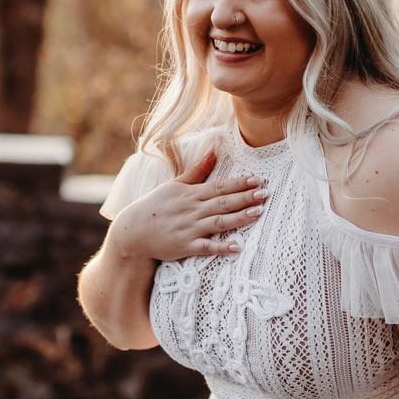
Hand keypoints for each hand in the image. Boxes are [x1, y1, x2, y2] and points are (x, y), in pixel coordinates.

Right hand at [110, 147, 269, 262]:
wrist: (132, 231)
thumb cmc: (155, 206)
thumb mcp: (175, 185)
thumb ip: (197, 170)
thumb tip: (214, 152)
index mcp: (191, 194)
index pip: (219, 186)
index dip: (238, 183)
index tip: (257, 179)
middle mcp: (192, 210)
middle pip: (223, 202)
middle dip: (245, 197)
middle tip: (266, 193)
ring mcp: (189, 228)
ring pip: (218, 222)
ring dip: (239, 218)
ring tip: (258, 213)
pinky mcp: (185, 246)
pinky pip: (206, 247)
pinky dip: (221, 247)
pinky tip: (237, 247)